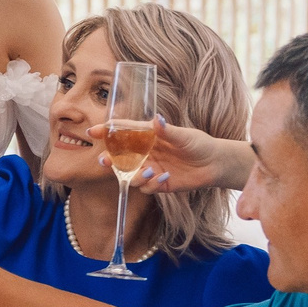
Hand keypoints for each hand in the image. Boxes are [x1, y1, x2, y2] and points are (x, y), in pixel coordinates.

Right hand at [110, 116, 238, 192]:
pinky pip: (145, 187)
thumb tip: (157, 120)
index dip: (106, 132)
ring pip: (129, 175)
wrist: (214, 164)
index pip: (122, 132)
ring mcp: (150, 169)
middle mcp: (145, 153)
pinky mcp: (158, 184)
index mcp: (147, 136)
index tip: (93, 131)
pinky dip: (151, 185)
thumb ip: (168, 130)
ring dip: (134, 176)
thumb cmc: (199, 144)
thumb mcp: (185, 135)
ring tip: (149, 172)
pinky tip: (164, 178)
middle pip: (119, 157)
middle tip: (105, 161)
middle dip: (109, 159)